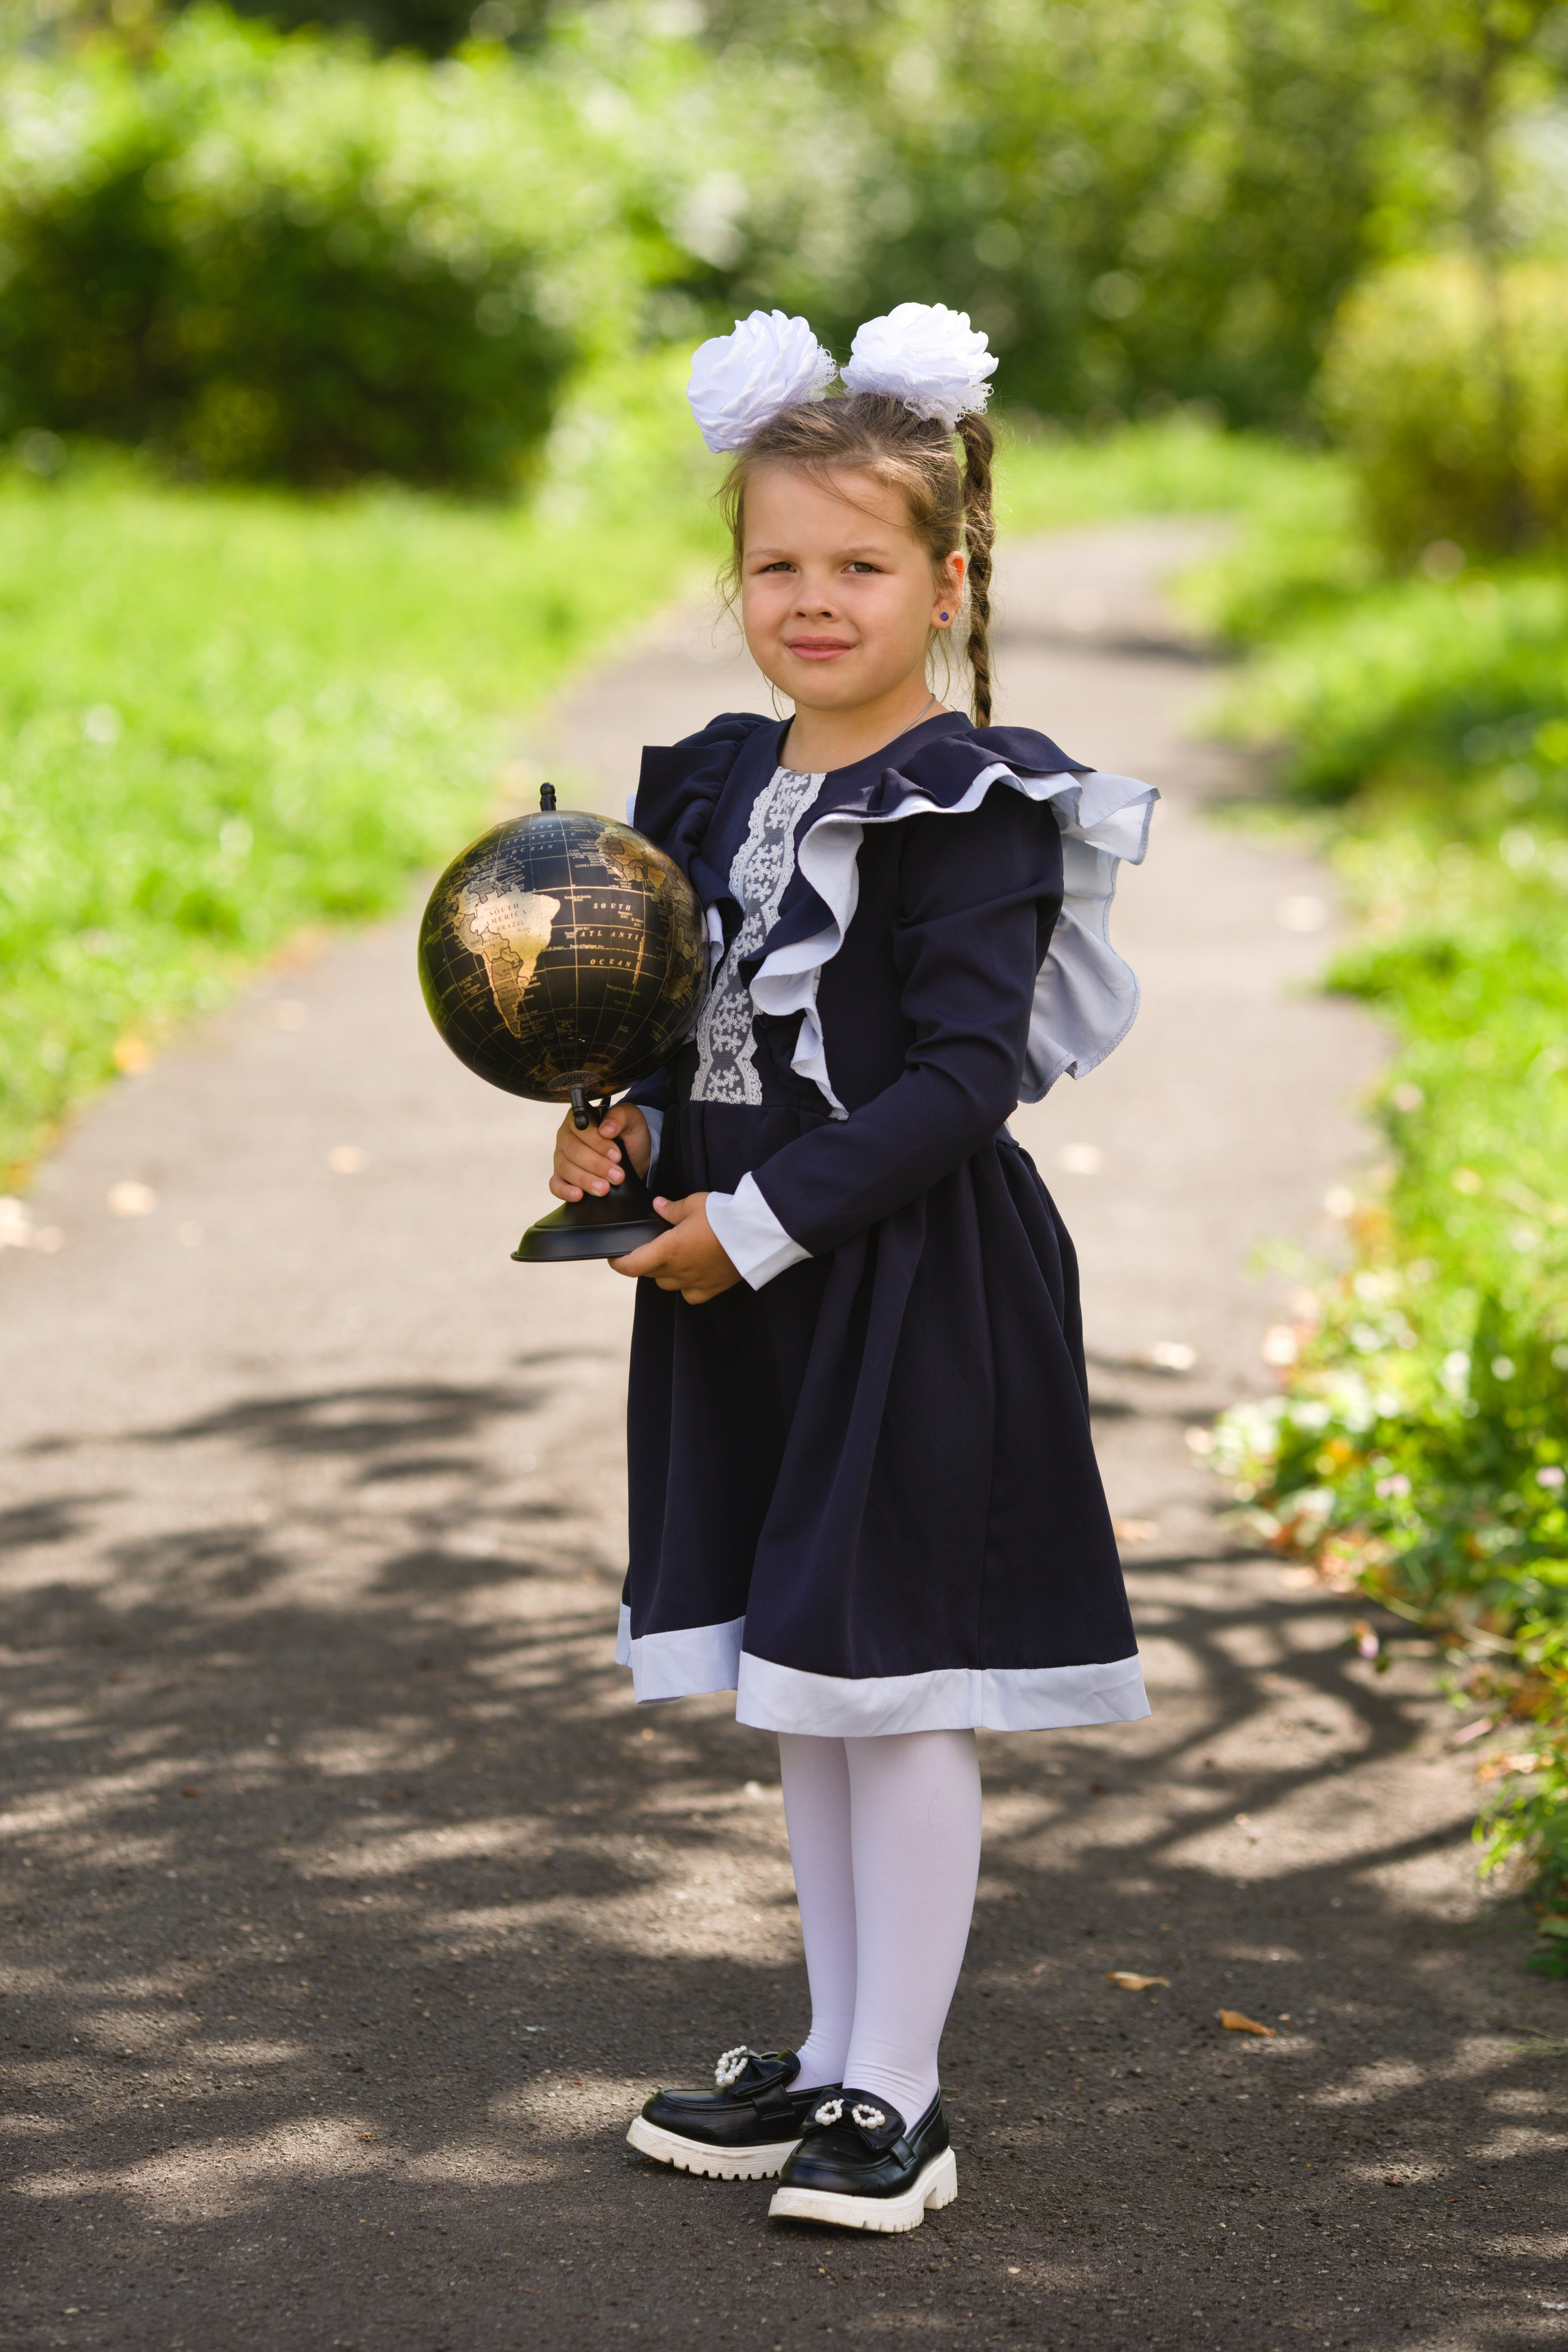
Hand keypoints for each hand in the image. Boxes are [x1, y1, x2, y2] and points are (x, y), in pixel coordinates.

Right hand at [550, 1102, 651, 1201]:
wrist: (633, 1156)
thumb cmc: (628, 1135)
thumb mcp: (632, 1119)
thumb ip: (620, 1116)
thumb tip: (606, 1129)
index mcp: (579, 1118)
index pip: (581, 1128)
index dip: (598, 1143)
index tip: (616, 1156)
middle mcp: (567, 1136)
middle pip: (573, 1151)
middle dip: (596, 1165)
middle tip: (617, 1176)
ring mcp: (561, 1157)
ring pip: (565, 1168)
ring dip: (585, 1180)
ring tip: (604, 1189)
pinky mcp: (561, 1176)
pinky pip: (556, 1185)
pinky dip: (565, 1191)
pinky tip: (578, 1195)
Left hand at [609, 1191, 740, 1303]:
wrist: (756, 1234)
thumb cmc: (723, 1216)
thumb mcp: (694, 1204)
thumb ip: (672, 1209)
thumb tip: (658, 1206)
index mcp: (667, 1250)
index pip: (631, 1266)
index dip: (618, 1264)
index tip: (614, 1257)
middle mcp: (678, 1271)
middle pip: (649, 1273)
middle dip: (645, 1262)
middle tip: (651, 1247)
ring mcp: (695, 1282)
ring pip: (667, 1285)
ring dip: (665, 1273)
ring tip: (674, 1258)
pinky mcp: (712, 1289)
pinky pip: (690, 1295)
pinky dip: (686, 1287)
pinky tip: (692, 1274)